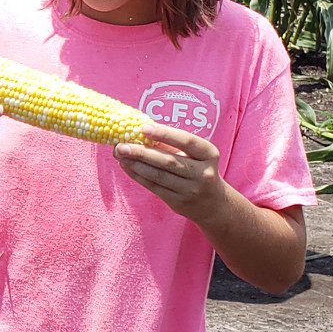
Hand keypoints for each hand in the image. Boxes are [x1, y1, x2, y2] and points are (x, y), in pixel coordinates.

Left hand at [113, 122, 233, 222]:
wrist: (213, 203)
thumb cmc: (198, 169)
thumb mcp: (195, 155)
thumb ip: (171, 144)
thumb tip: (139, 131)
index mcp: (209, 154)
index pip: (187, 141)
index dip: (165, 134)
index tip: (143, 128)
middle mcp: (203, 173)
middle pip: (168, 161)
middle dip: (142, 152)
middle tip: (121, 145)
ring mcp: (190, 190)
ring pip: (158, 176)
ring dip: (135, 164)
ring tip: (119, 154)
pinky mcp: (178, 202)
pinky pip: (154, 187)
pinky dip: (137, 176)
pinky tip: (126, 166)